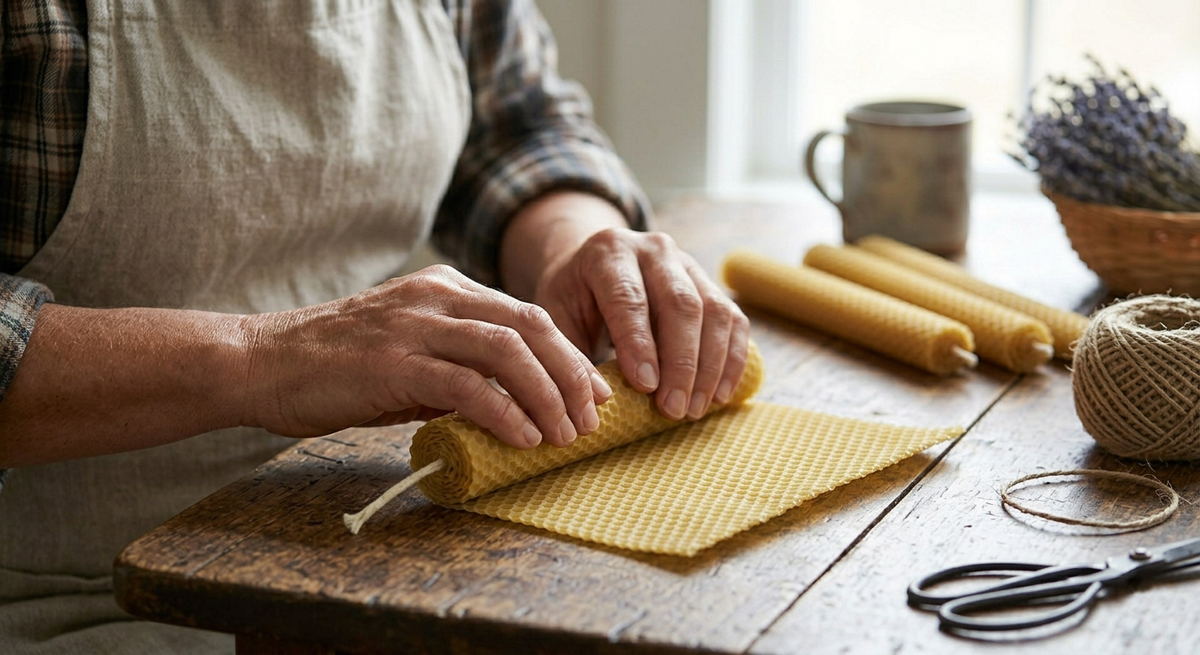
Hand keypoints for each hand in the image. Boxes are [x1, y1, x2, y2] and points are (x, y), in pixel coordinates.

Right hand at [240, 265, 611, 447]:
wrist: (259, 362)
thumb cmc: (332, 366)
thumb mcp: (406, 354)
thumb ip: (454, 368)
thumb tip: (505, 406)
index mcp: (445, 289)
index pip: (526, 317)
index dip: (568, 356)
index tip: (593, 394)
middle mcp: (437, 297)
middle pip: (530, 328)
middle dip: (571, 376)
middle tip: (591, 419)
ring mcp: (414, 325)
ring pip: (507, 352)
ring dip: (547, 396)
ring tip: (564, 435)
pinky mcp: (393, 361)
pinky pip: (466, 384)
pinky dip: (504, 412)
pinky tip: (522, 437)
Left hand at [500, 192, 749, 420]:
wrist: (595, 266)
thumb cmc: (573, 299)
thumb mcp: (558, 318)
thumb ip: (572, 354)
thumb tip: (598, 400)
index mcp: (609, 251)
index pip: (629, 298)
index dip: (639, 343)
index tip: (646, 387)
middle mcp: (653, 248)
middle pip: (680, 303)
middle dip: (681, 362)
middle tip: (674, 409)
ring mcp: (687, 263)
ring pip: (713, 311)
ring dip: (710, 366)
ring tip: (695, 409)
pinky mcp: (710, 283)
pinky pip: (732, 319)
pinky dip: (731, 360)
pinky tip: (719, 395)